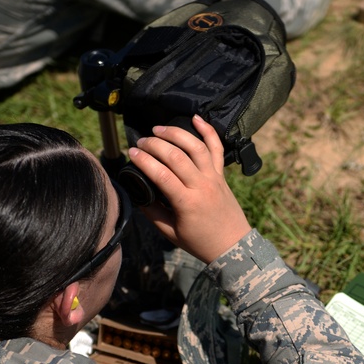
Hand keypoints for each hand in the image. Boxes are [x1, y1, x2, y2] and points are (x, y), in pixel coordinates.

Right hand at [128, 115, 251, 263]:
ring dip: (176, 133)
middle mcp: (202, 186)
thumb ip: (152, 212)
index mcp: (187, 202)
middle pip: (176, 156)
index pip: (161, 174)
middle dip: (155, 144)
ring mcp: (214, 178)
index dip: (144, 161)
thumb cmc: (200, 242)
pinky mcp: (222, 175)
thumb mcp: (171, 233)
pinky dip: (208, 131)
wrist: (233, 246)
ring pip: (195, 147)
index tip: (131, 153)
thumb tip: (138, 193)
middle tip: (140, 142)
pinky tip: (196, 118)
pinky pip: (217, 148)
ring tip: (158, 129)